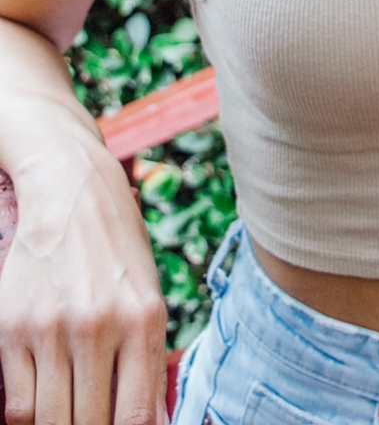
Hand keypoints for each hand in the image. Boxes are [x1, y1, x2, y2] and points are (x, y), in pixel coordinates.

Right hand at [0, 150, 166, 424]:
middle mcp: (98, 325)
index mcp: (143, 319)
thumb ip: (148, 360)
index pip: (137, 416)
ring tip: (71, 413)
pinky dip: (28, 415)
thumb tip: (149, 422)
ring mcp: (51, 328)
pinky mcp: (11, 328)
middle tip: (95, 420)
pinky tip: (42, 403)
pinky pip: (16, 403)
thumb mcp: (149, 295)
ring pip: (49, 421)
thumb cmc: (117, 248)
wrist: (71, 192)